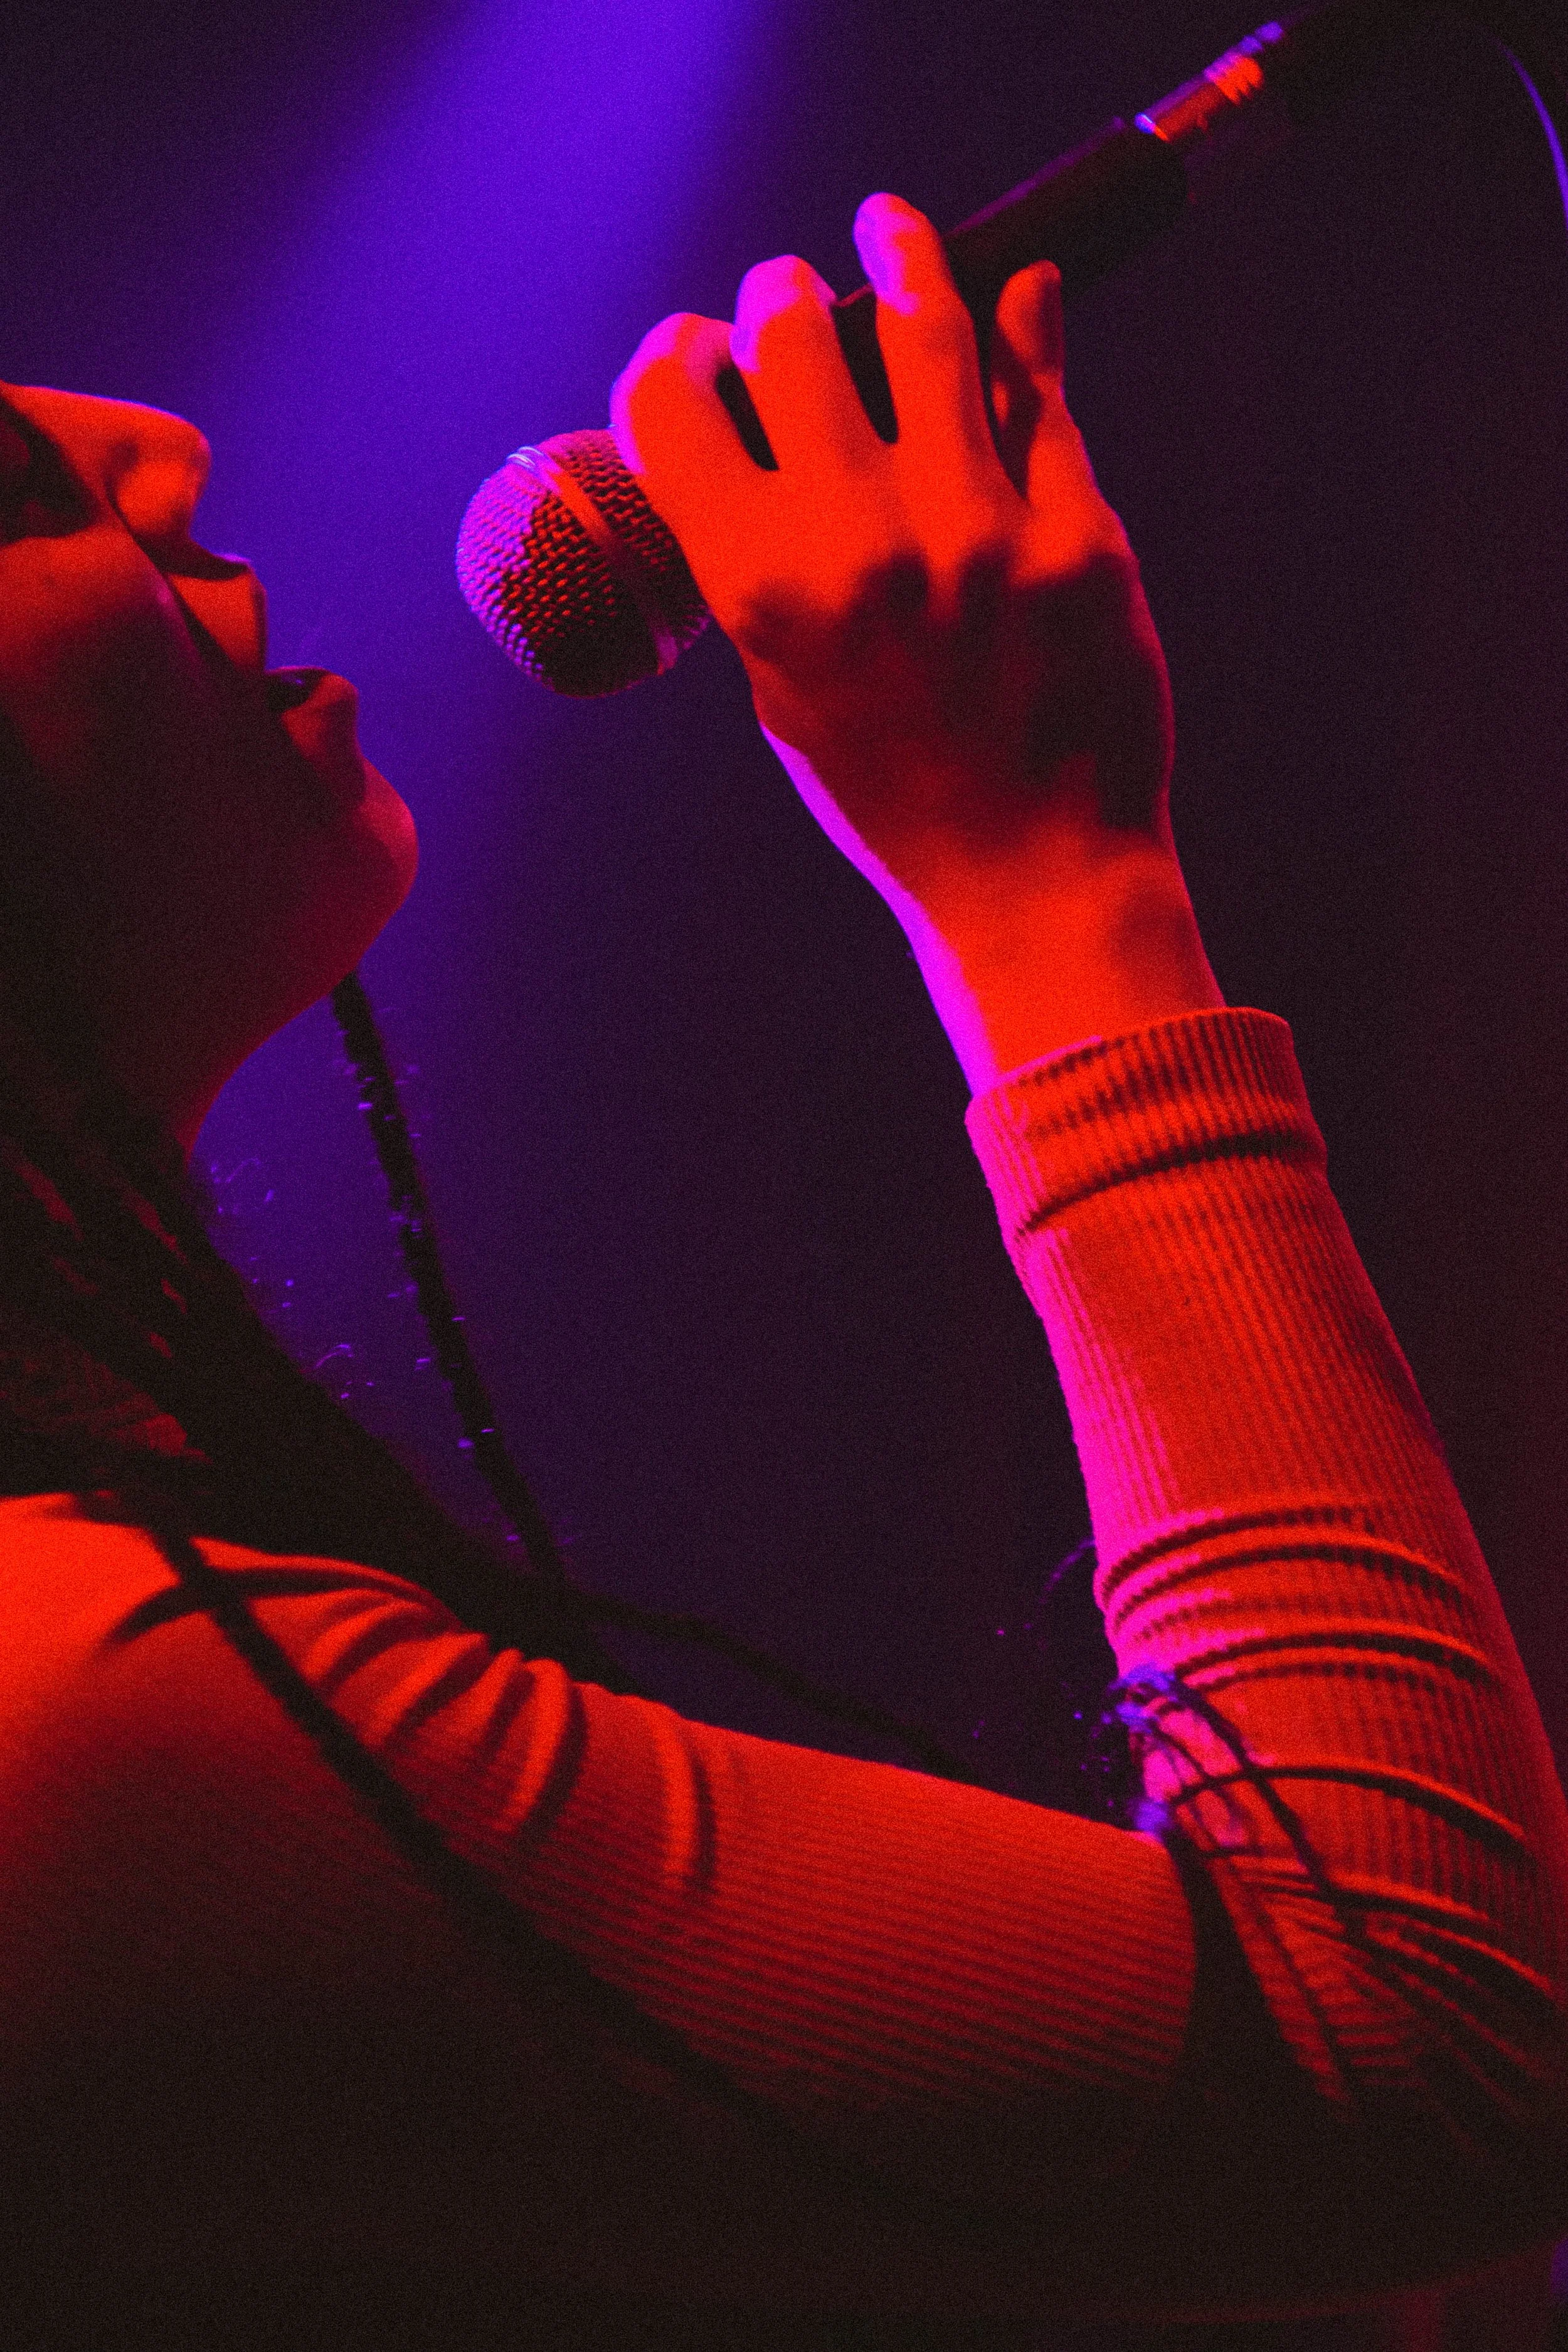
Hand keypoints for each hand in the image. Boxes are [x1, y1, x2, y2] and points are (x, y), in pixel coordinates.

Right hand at [612, 195, 1221, 1087]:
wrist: (1035, 880)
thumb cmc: (897, 798)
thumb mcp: (786, 696)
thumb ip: (759, 571)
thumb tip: (748, 446)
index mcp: (762, 591)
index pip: (674, 406)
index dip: (676, 352)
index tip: (697, 346)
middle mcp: (860, 545)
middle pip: (791, 336)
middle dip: (780, 295)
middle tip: (793, 296)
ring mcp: (977, 531)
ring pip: (923, 326)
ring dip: (897, 255)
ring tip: (890, 234)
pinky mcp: (1078, 533)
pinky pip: (1042, 388)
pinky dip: (1021, 322)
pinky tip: (1009, 294)